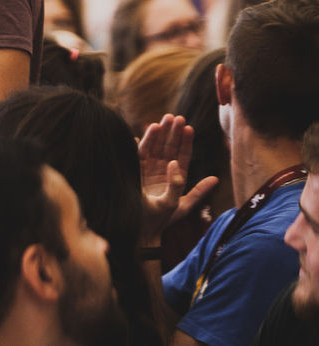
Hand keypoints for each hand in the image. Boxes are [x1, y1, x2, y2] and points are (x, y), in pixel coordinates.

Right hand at [138, 114, 218, 240]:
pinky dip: (136, 146)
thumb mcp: (182, 206)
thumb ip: (197, 191)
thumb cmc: (161, 220)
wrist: (140, 230)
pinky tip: (136, 136)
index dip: (185, 142)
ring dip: (155, 136)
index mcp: (176, 178)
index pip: (182, 156)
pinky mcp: (133, 172)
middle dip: (170, 133)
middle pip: (167, 148)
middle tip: (174, 116)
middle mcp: (162, 172)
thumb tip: (213, 177)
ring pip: (152, 149)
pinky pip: (135, 156)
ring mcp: (147, 171)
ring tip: (158, 122)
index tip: (188, 127)